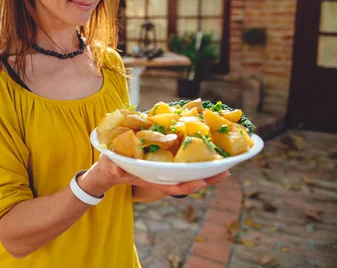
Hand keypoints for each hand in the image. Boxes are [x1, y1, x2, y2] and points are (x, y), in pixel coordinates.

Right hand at [81, 154, 229, 196]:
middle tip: (226, 171)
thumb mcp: (111, 166)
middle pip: (188, 179)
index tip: (201, 183)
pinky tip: (209, 149)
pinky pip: (184, 160)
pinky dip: (196, 157)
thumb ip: (113, 167)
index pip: (172, 186)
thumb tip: (115, 168)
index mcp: (151, 177)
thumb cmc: (112, 167)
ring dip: (206, 168)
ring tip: (226, 162)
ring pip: (189, 172)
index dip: (187, 186)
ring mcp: (165, 169)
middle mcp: (162, 175)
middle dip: (206, 178)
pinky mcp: (166, 159)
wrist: (112, 167)